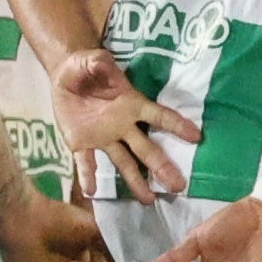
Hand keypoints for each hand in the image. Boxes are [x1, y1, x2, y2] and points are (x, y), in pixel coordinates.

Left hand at [53, 48, 185, 202]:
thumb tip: (105, 64)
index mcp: (130, 104)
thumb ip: (99, 63)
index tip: (197, 137)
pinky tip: (92, 192)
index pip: (158, 116)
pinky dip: (88, 176)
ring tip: (148, 201)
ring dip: (135, 182)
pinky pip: (86, 162)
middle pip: (147, 149)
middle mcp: (122, 126)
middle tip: (179, 187)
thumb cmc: (85, 68)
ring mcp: (103, 137)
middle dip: (163, 167)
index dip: (177, 125)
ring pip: (124, 162)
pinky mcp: (82, 143)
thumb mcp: (90, 60)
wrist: (64, 78)